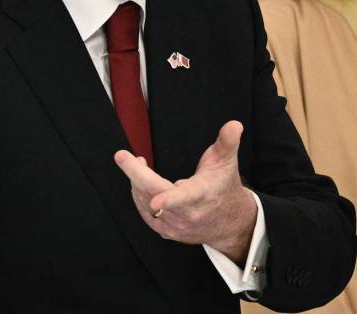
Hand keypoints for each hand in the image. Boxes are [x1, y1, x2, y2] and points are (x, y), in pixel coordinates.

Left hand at [113, 120, 256, 264]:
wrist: (229, 223)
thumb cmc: (224, 187)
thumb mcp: (227, 162)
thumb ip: (228, 142)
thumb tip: (234, 124)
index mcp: (201, 196)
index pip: (184, 198)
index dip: (169, 200)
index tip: (156, 201)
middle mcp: (187, 214)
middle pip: (154, 196)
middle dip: (135, 175)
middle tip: (122, 156)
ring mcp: (176, 226)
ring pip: (146, 205)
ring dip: (136, 182)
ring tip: (136, 163)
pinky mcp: (168, 232)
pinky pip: (146, 215)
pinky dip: (139, 196)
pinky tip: (139, 183)